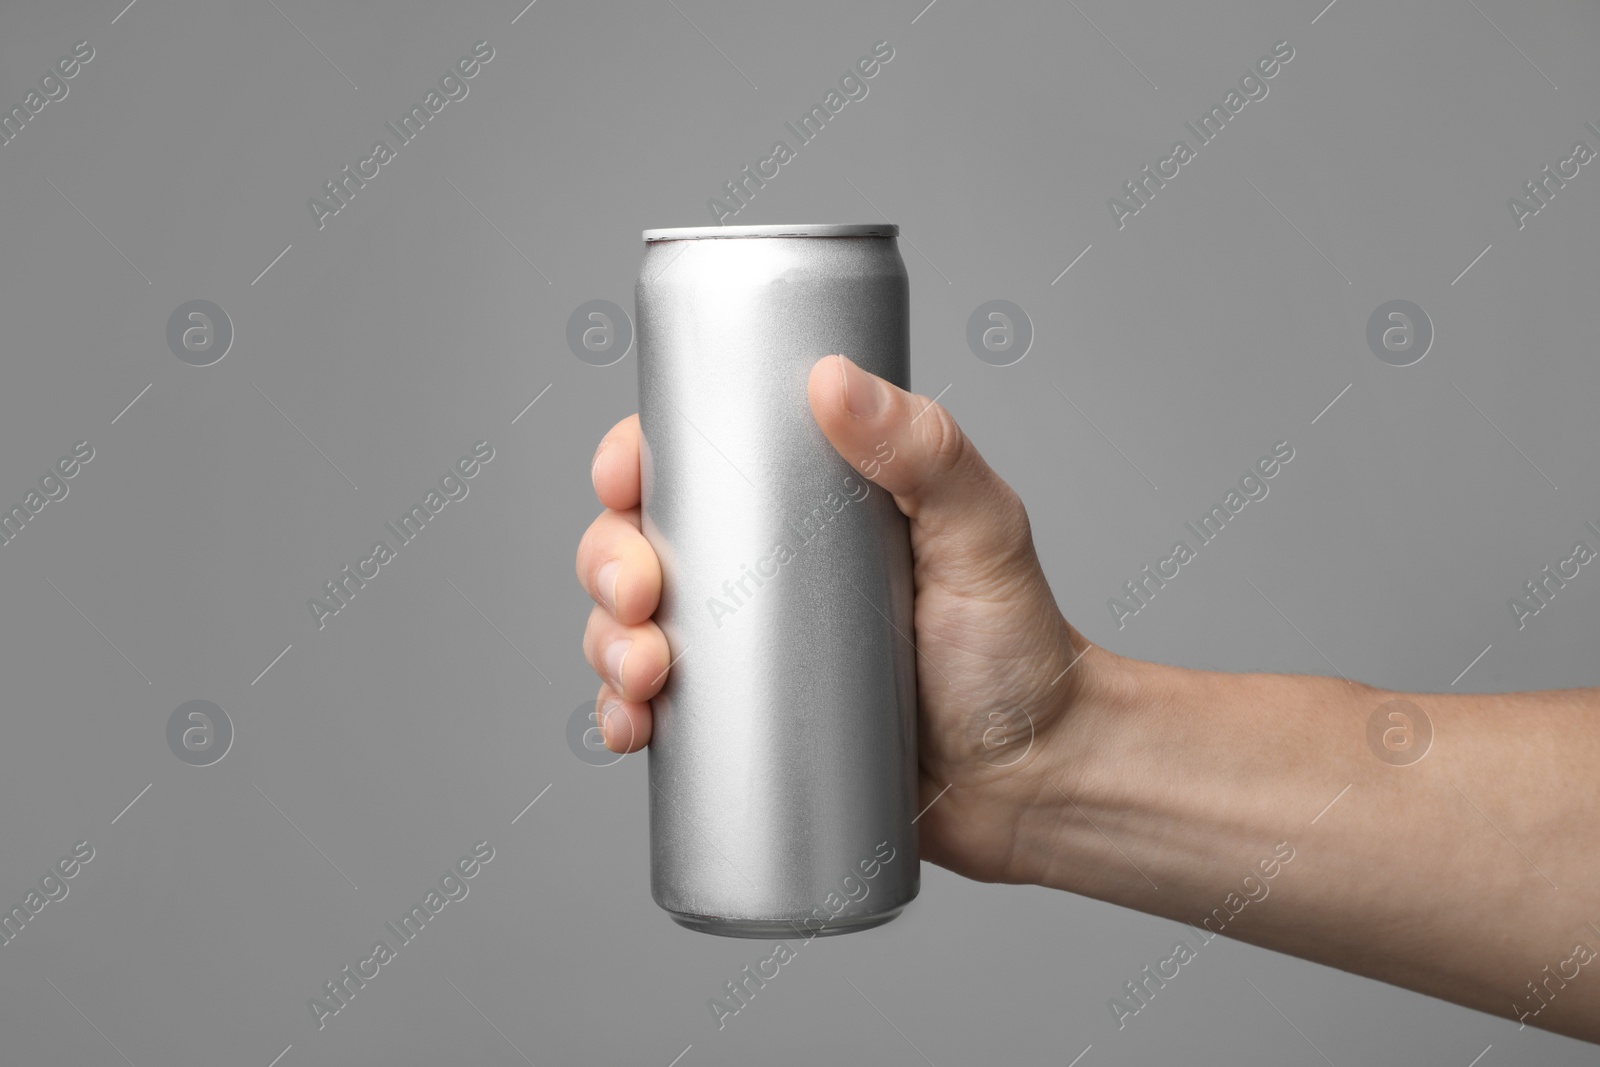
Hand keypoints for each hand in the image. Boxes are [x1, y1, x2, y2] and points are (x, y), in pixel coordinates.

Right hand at [575, 354, 1102, 885]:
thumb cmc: (1021, 648)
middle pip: (643, 544)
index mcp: (808, 506)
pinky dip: (621, 716)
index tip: (622, 478)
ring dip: (605, 643)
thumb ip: (927, 451)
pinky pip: (656, 715)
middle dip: (608, 563)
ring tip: (643, 676)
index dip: (635, 461)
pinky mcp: (748, 727)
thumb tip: (831, 377)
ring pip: (633, 628)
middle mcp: (766, 572)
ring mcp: (751, 653)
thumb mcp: (982, 532)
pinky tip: (627, 729)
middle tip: (642, 596)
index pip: (697, 462)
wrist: (1036, 780)